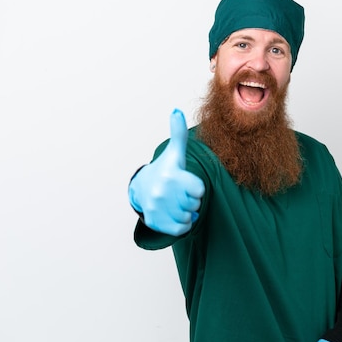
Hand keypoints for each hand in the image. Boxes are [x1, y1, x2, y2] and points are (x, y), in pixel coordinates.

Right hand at [128, 109, 204, 235]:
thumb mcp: (174, 153)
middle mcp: (162, 192)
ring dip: (187, 213)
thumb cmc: (165, 170)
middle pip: (195, 204)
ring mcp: (158, 208)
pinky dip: (182, 225)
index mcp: (171, 175)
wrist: (142, 189)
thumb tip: (176, 111)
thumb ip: (178, 134)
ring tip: (178, 203)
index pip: (200, 190)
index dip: (197, 188)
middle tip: (181, 194)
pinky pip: (181, 230)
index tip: (187, 183)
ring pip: (189, 217)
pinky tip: (175, 214)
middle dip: (191, 201)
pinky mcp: (156, 222)